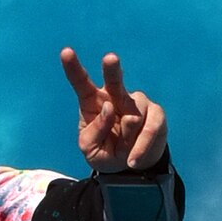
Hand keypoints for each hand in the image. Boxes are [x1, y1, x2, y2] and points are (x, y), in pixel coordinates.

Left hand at [61, 47, 167, 171]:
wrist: (129, 168)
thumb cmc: (105, 152)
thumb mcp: (90, 148)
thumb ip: (94, 131)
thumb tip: (110, 108)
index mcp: (92, 102)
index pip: (81, 82)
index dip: (74, 67)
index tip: (66, 52)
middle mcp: (115, 97)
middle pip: (114, 80)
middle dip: (112, 69)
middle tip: (110, 58)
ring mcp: (136, 104)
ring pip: (133, 116)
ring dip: (127, 138)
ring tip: (123, 152)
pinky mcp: (155, 114)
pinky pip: (150, 128)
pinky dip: (141, 146)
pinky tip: (133, 159)